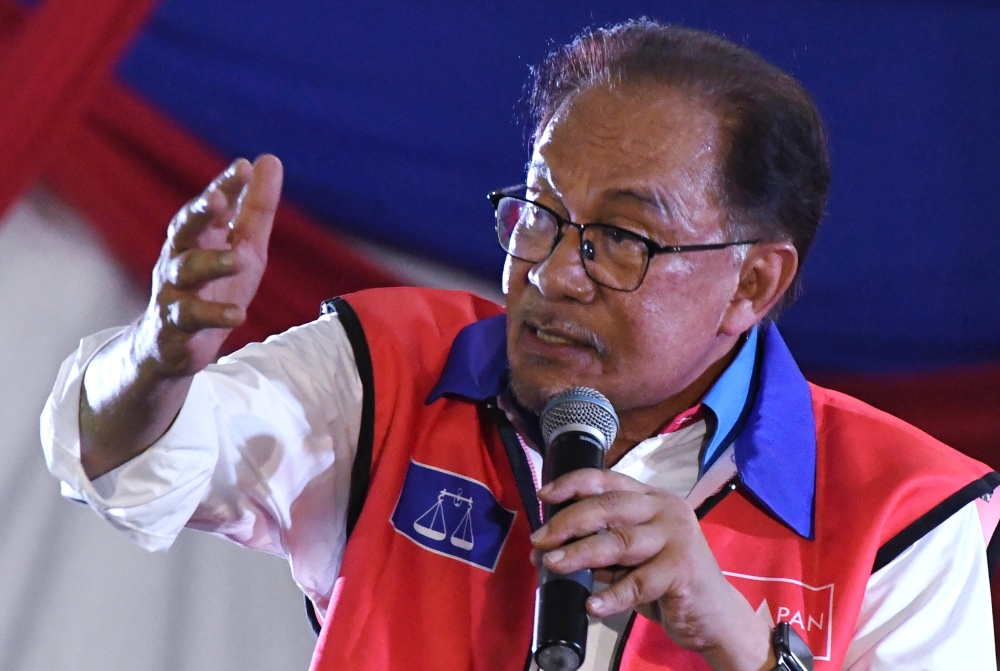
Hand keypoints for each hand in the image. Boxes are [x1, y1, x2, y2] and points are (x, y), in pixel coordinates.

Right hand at [137, 154, 282, 376]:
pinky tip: (238, 314)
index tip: (243, 167)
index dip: (224, 186)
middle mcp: (178, 257)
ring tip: (239, 259)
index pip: (210, 206)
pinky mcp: (173, 324)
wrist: (172, 345)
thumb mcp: (243, 246)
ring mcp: (173, 289)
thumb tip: (269, 158)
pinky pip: (192, 316)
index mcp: (197, 236)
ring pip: (187, 271)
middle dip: (200, 213)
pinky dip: (214, 314)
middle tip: (219, 201)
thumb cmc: (212, 287)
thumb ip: (255, 208)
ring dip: (212, 263)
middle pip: (184, 228)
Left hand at [531, 469, 773, 670]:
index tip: (543, 496)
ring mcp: (677, 537)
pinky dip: (611, 595)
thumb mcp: (633, 558)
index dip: (572, 484)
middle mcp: (666, 510)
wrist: (715, 615)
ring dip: (580, 554)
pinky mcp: (682, 570)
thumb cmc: (668, 582)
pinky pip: (638, 583)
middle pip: (608, 506)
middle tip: (539, 541)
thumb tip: (550, 550)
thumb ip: (603, 547)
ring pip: (619, 541)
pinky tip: (591, 605)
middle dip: (568, 522)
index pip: (608, 480)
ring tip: (551, 565)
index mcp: (652, 498)